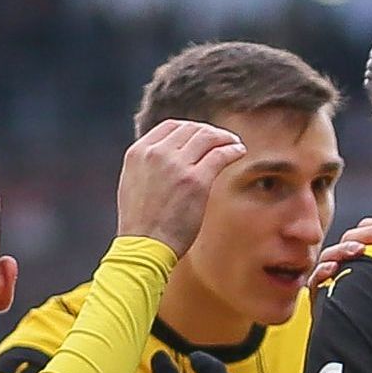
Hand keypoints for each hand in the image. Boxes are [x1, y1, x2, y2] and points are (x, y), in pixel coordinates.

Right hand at [116, 119, 251, 255]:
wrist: (143, 245)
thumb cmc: (140, 223)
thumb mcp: (133, 183)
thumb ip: (148, 165)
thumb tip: (167, 158)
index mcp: (138, 152)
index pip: (170, 127)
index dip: (189, 129)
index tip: (201, 137)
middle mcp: (157, 153)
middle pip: (191, 129)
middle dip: (209, 132)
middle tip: (221, 140)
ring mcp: (177, 165)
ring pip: (207, 137)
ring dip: (224, 138)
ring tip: (234, 144)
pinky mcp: (196, 180)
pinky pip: (220, 155)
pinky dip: (232, 150)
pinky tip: (239, 153)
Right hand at [306, 215, 371, 291]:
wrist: (359, 342)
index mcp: (362, 256)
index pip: (367, 230)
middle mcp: (345, 262)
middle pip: (351, 236)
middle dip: (370, 233)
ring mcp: (330, 276)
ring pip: (332, 253)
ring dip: (346, 248)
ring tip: (359, 249)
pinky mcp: (319, 292)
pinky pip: (316, 278)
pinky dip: (323, 271)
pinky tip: (332, 268)